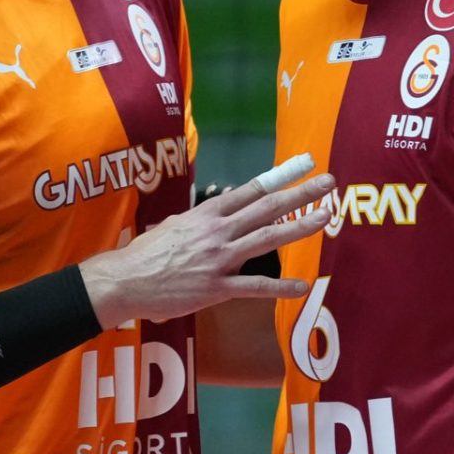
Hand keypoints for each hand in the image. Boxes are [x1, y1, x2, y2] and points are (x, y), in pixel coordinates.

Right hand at [79, 166, 332, 326]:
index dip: (280, 177)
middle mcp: (218, 231)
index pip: (251, 190)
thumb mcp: (174, 225)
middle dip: (301, 194)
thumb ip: (199, 220)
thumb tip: (217, 212)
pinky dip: (280, 287)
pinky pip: (255, 285)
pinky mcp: (217, 287)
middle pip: (267, 207)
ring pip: (268, 238)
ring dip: (300, 227)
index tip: (303, 166)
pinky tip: (303, 287)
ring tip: (325, 217)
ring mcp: (220, 259)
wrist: (125, 280)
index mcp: (207, 214)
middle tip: (327, 183)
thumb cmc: (145, 254)